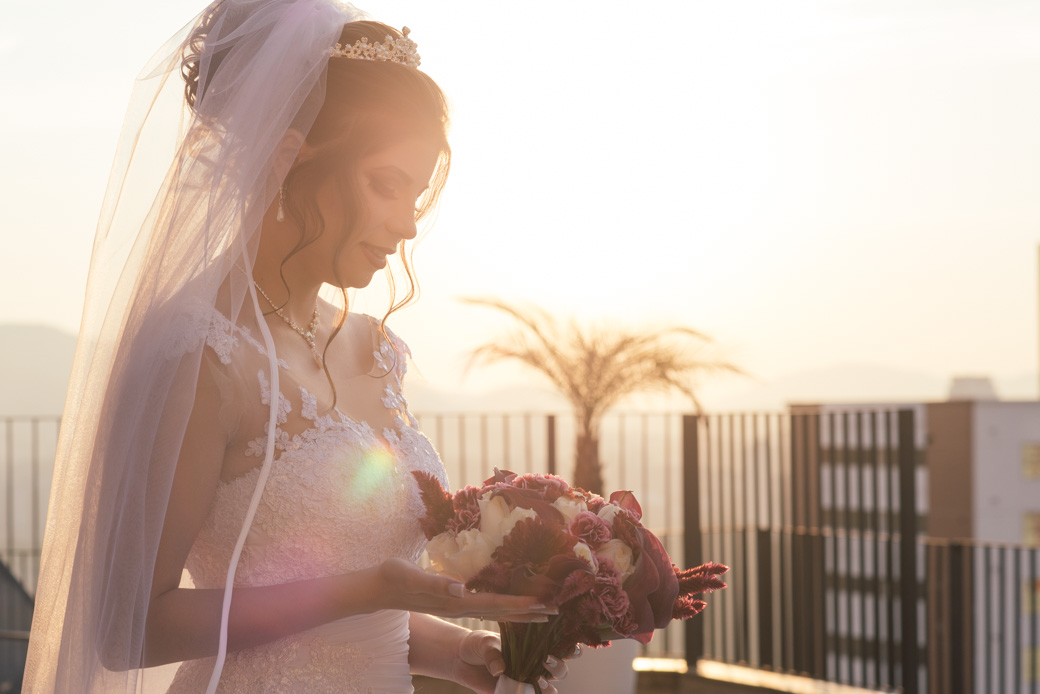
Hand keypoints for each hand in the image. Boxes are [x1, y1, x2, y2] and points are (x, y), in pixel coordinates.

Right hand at [374, 558, 556, 622]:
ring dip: (519, 613)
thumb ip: (434, 583)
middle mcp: (459, 608)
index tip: (543, 605)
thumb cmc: (391, 577)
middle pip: (501, 613)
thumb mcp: (410, 576)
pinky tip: (512, 604)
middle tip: (556, 612)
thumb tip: (461, 588)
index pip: (494, 605)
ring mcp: (456, 607)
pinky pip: (485, 607)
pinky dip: (503, 607)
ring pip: (495, 613)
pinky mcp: (452, 603)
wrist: (376, 588)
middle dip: (528, 613)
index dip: (520, 605)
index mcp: (454, 602)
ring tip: (542, 613)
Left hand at [454, 629, 574, 693]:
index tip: (569, 647)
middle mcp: (534, 664)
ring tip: (537, 680)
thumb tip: (499, 671)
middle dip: (559, 667)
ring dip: (549, 688)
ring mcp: (526, 681)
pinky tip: (528, 693)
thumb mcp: (484, 643)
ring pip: (549, 689)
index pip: (561, 646)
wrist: (460, 659)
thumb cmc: (477, 644)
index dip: (571, 648)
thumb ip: (493, 654)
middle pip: (561, 670)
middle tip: (546, 661)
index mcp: (534, 646)